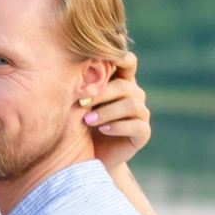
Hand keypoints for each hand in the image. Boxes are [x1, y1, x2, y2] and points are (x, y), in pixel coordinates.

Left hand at [82, 53, 151, 168]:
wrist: (88, 156)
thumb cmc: (80, 124)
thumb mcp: (78, 104)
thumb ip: (82, 87)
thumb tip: (71, 68)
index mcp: (121, 82)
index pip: (128, 62)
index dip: (119, 57)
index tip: (101, 58)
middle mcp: (134, 95)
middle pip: (124, 86)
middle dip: (101, 93)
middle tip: (80, 102)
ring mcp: (141, 114)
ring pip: (131, 104)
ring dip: (107, 111)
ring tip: (87, 120)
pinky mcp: (143, 133)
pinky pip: (136, 126)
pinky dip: (118, 126)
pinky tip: (103, 130)